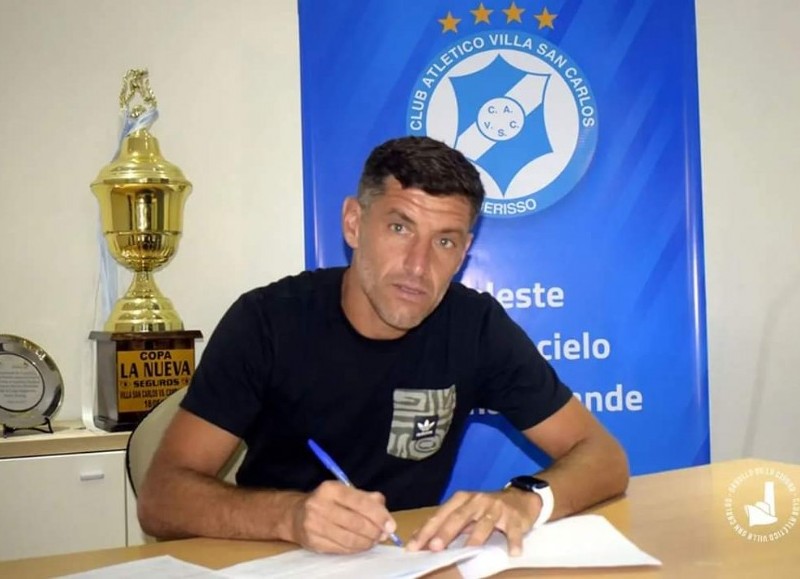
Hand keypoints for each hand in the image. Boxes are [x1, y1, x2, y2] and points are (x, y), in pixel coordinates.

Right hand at [289, 481, 397, 553]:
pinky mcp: (313, 542)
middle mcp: (319, 505)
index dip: (378, 515)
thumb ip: (367, 499)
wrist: (295, 515)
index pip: (360, 502)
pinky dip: (355, 549)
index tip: (391, 525)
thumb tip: (385, 515)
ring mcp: (314, 525)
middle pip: (356, 523)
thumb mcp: (345, 492)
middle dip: (374, 531)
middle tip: (383, 535)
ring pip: (349, 539)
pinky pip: (341, 549)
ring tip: (373, 540)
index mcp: (330, 489)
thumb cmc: (327, 502)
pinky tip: (361, 545)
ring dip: (367, 542)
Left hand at [406, 489, 539, 555]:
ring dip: (476, 538)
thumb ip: (446, 522)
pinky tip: (513, 552)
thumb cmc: (486, 508)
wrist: (521, 497)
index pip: (441, 515)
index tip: (413, 546)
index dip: (426, 531)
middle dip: (446, 532)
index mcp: (461, 500)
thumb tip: (420, 538)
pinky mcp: (514, 517)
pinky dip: (514, 541)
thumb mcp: (465, 511)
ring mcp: (496, 508)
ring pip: (484, 524)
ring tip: (468, 551)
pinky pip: (514, 530)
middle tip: (434, 547)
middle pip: (459, 517)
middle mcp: (477, 501)